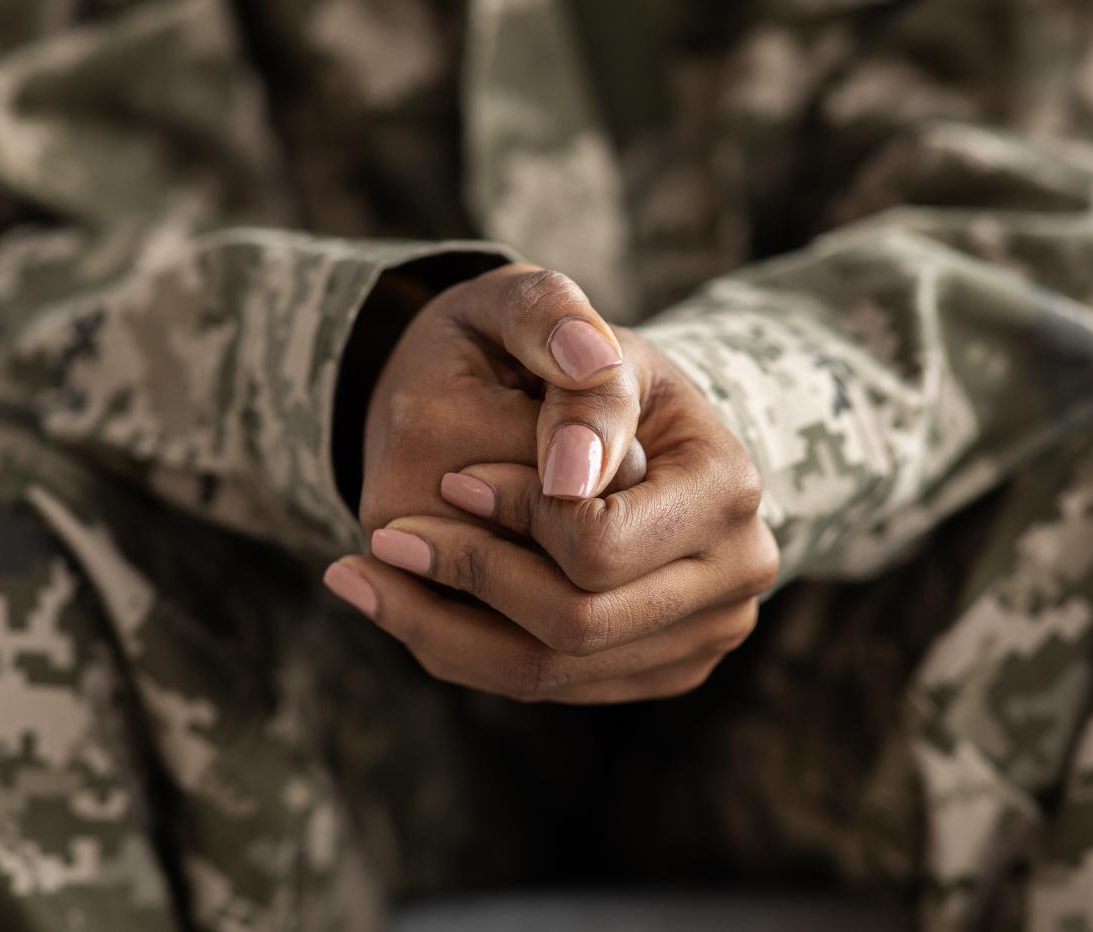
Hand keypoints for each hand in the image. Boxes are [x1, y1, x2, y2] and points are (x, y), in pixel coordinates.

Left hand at [326, 292, 778, 702]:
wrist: (613, 424)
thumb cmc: (574, 365)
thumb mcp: (554, 320)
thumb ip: (561, 346)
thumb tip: (569, 473)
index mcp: (726, 487)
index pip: (603, 542)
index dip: (516, 513)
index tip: (451, 478)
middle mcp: (733, 575)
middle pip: (577, 626)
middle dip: (472, 577)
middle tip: (385, 536)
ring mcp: (697, 635)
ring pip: (547, 673)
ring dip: (438, 626)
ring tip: (359, 576)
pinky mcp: (651, 668)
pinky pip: (536, 683)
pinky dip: (454, 645)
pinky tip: (394, 599)